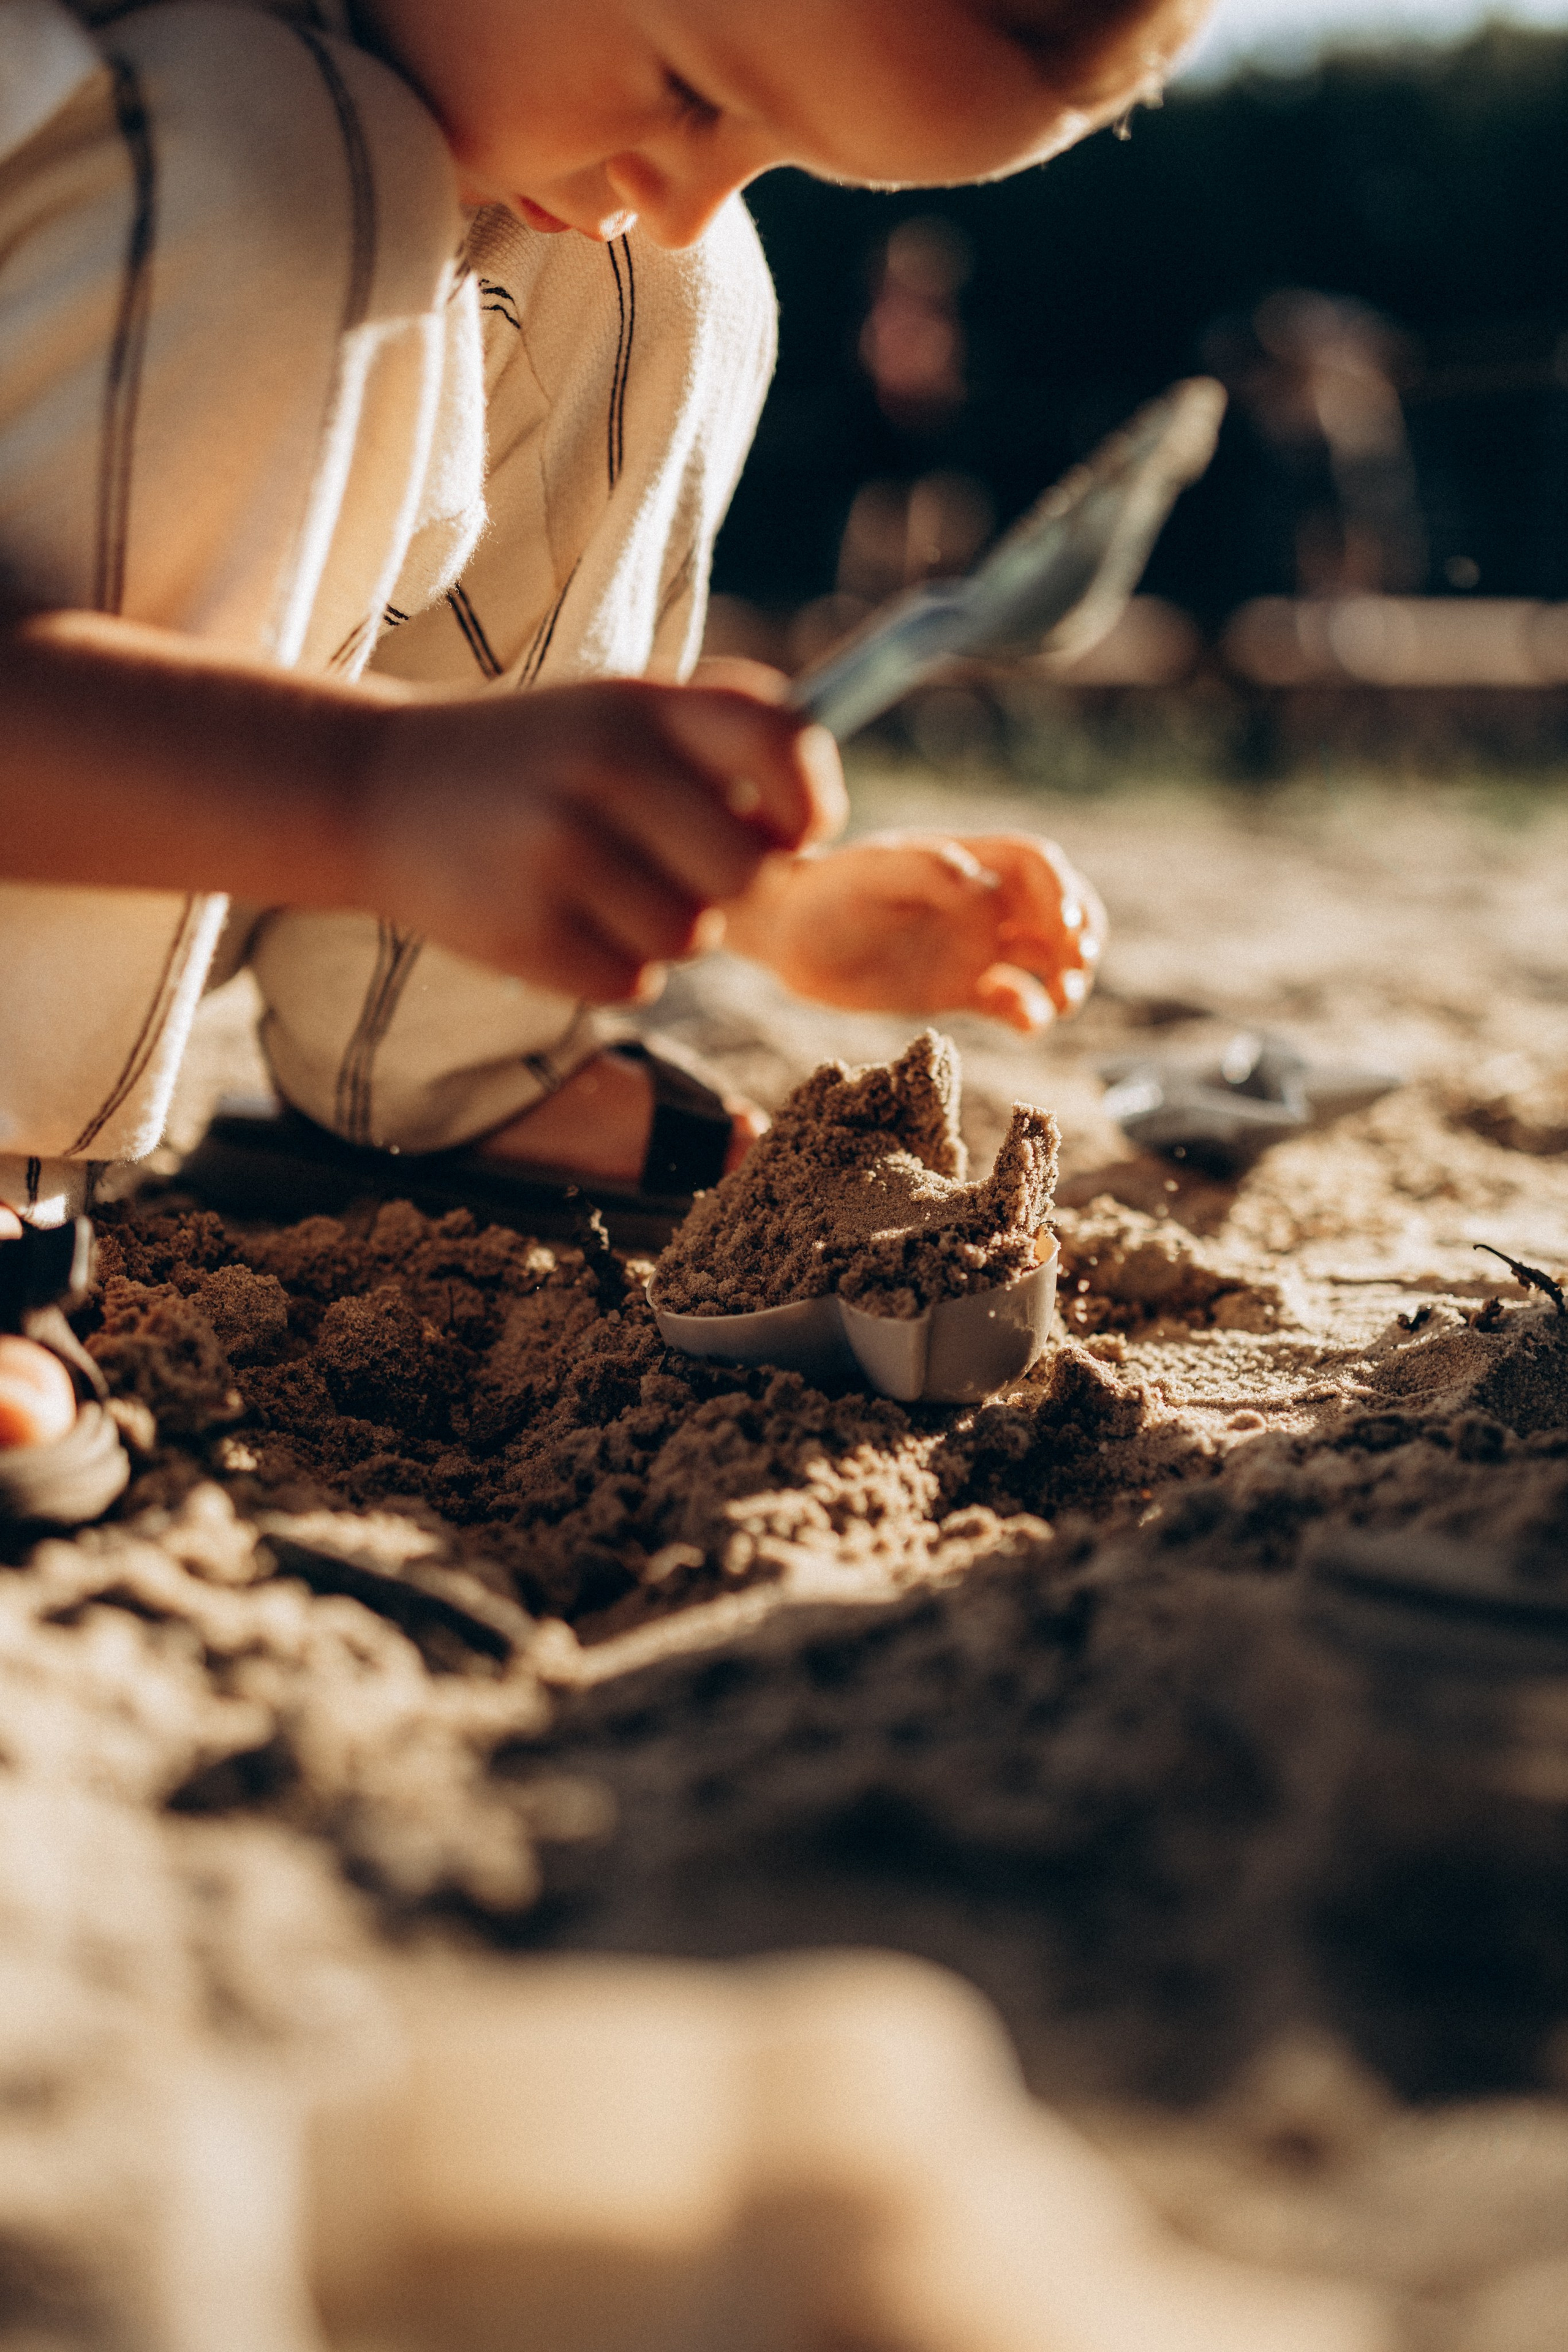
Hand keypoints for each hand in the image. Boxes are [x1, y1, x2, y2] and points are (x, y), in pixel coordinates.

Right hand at [362, 677, 846, 1001]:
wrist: (374, 788)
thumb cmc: (529, 760)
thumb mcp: (615, 711)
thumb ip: (715, 742)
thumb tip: (805, 827)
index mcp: (641, 706)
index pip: (785, 744)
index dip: (809, 803)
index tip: (793, 830)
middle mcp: (604, 768)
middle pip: (746, 874)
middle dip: (718, 887)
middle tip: (659, 867)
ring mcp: (558, 851)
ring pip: (689, 938)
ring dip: (658, 932)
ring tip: (592, 888)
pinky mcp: (523, 930)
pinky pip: (629, 985)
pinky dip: (606, 971)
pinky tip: (553, 921)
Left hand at [726, 830, 1104, 1032]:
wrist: (786, 937)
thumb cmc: (824, 895)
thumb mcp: (868, 875)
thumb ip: (923, 871)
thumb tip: (978, 884)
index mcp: (966, 863)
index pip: (1035, 865)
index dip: (1061, 891)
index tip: (1062, 927)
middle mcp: (979, 903)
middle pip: (1056, 909)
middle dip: (1081, 932)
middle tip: (1077, 965)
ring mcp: (972, 946)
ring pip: (1043, 957)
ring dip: (1065, 976)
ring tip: (1061, 999)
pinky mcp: (959, 989)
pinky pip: (1012, 1001)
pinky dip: (1030, 1013)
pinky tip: (1024, 1023)